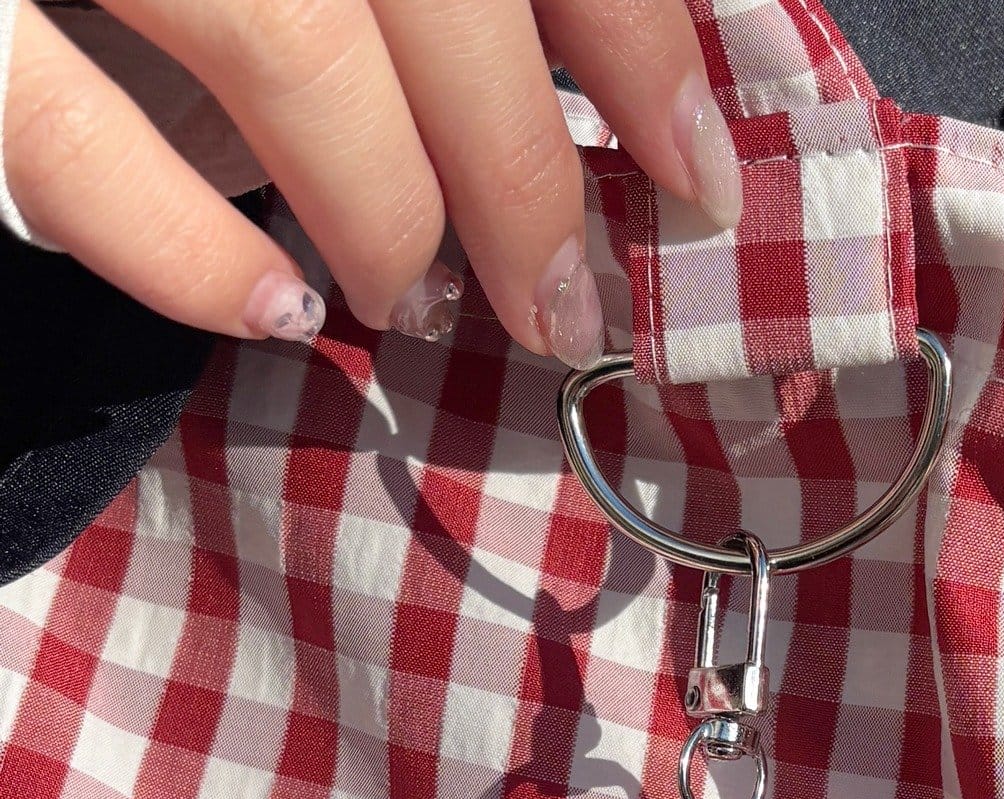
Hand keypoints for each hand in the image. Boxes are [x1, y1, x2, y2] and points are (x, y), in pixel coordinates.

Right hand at [2, 0, 742, 363]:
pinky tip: (273, 316)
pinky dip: (185, 249)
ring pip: (287, 40)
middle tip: (563, 304)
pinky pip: (68, 135)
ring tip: (423, 303)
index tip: (697, 168)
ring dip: (385, 211)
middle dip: (522, 172)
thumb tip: (570, 77)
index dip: (637, 40)